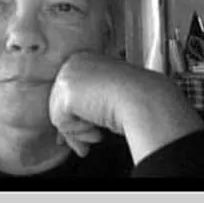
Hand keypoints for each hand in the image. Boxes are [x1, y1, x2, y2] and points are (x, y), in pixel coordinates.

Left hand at [49, 51, 203, 163]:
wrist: (145, 99)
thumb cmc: (136, 99)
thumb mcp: (107, 97)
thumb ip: (88, 103)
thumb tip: (71, 124)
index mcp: (85, 59)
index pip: (71, 91)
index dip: (75, 114)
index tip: (85, 130)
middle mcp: (73, 63)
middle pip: (60, 101)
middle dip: (74, 126)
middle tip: (89, 143)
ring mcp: (68, 75)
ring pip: (58, 113)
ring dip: (78, 131)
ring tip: (97, 135)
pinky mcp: (66, 91)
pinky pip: (59, 121)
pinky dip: (77, 132)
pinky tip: (96, 131)